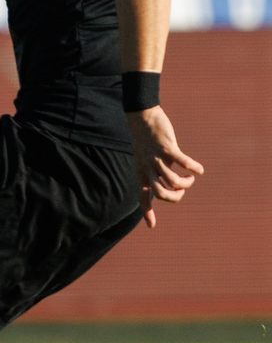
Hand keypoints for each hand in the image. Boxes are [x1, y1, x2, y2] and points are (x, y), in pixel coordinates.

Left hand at [126, 107, 203, 227]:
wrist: (142, 116)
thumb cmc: (146, 139)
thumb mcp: (147, 157)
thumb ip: (156, 170)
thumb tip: (171, 182)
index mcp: (142, 172)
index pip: (142, 196)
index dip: (146, 211)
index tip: (152, 226)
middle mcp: (147, 168)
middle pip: (161, 193)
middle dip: (176, 197)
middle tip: (183, 188)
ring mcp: (156, 158)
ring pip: (172, 180)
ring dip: (186, 183)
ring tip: (190, 177)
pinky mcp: (166, 147)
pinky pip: (182, 161)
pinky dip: (193, 167)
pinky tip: (199, 169)